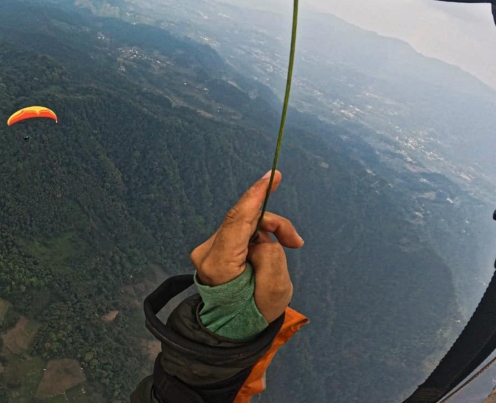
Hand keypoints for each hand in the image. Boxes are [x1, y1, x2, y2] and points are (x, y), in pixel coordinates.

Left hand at [190, 170, 303, 322]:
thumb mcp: (275, 291)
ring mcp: (207, 250)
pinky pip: (240, 231)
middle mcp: (207, 253)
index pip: (237, 221)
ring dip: (268, 234)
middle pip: (246, 220)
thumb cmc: (255, 313)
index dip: (255, 196)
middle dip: (274, 225)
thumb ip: (271, 257)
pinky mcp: (213, 248)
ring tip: (285, 250)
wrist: (232, 327)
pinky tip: (266, 252)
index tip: (271, 175)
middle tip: (295, 242)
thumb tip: (263, 238)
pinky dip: (258, 237)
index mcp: (219, 264)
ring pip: (245, 224)